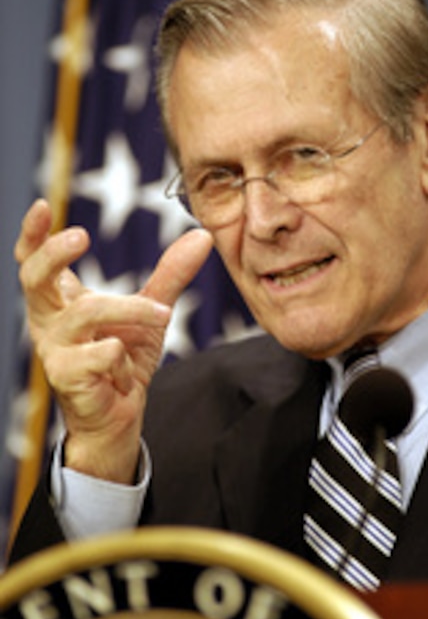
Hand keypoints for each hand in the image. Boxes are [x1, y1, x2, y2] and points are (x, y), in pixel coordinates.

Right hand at [14, 199, 212, 482]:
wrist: (121, 414)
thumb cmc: (124, 358)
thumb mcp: (150, 310)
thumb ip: (171, 274)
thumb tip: (202, 236)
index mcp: (61, 300)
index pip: (33, 260)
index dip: (33, 234)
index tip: (44, 204)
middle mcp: (49, 320)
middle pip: (34, 278)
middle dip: (53, 254)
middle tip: (81, 234)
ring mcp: (54, 349)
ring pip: (85, 314)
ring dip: (129, 310)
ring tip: (162, 314)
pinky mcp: (66, 376)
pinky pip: (100, 354)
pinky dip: (123, 357)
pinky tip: (128, 369)